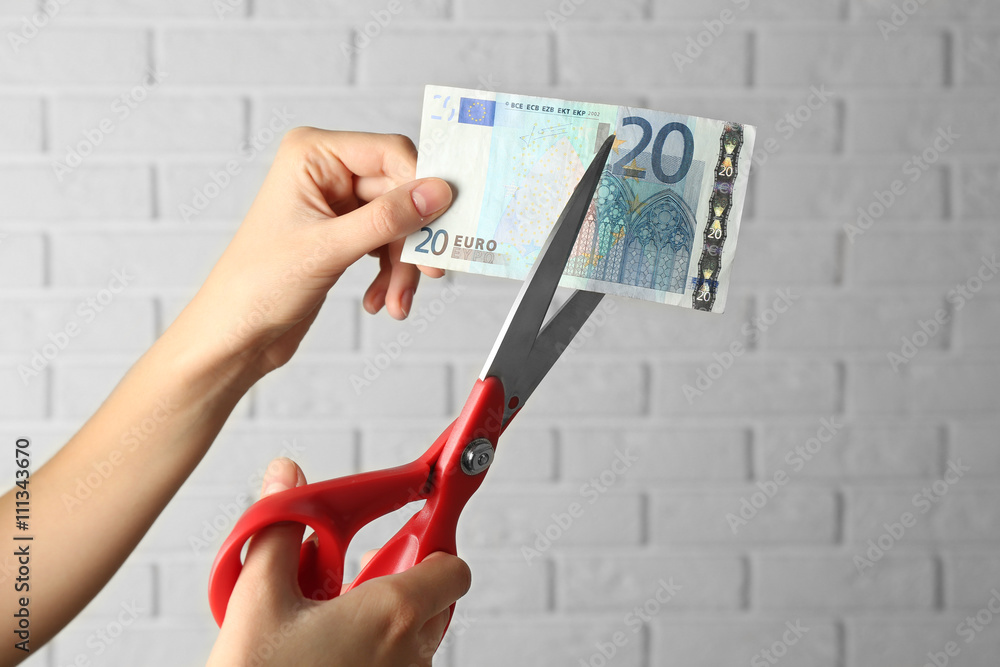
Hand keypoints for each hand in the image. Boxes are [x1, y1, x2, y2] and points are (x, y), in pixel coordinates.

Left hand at [171, 129, 451, 382]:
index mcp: (312, 154)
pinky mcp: (344, 234)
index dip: (421, 186)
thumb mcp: (329, 249)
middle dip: (412, 240)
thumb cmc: (257, 285)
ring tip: (397, 301)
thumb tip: (437, 192)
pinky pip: (387, 245)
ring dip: (403, 265)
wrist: (235, 336)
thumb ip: (387, 219)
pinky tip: (381, 301)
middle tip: (429, 272)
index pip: (390, 152)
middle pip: (400, 192)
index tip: (444, 223)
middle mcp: (325, 171)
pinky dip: (391, 274)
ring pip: (399, 224)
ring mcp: (336, 203)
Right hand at [207, 457, 471, 666]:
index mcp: (392, 614)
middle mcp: (410, 654)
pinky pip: (399, 663)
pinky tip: (328, 645)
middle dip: (403, 576)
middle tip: (353, 573)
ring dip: (388, 615)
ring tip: (330, 612)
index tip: (408, 530)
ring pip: (418, 634)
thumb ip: (281, 526)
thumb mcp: (258, 596)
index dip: (433, 543)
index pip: (454, 568)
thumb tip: (287, 473)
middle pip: (437, 598)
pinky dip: (377, 647)